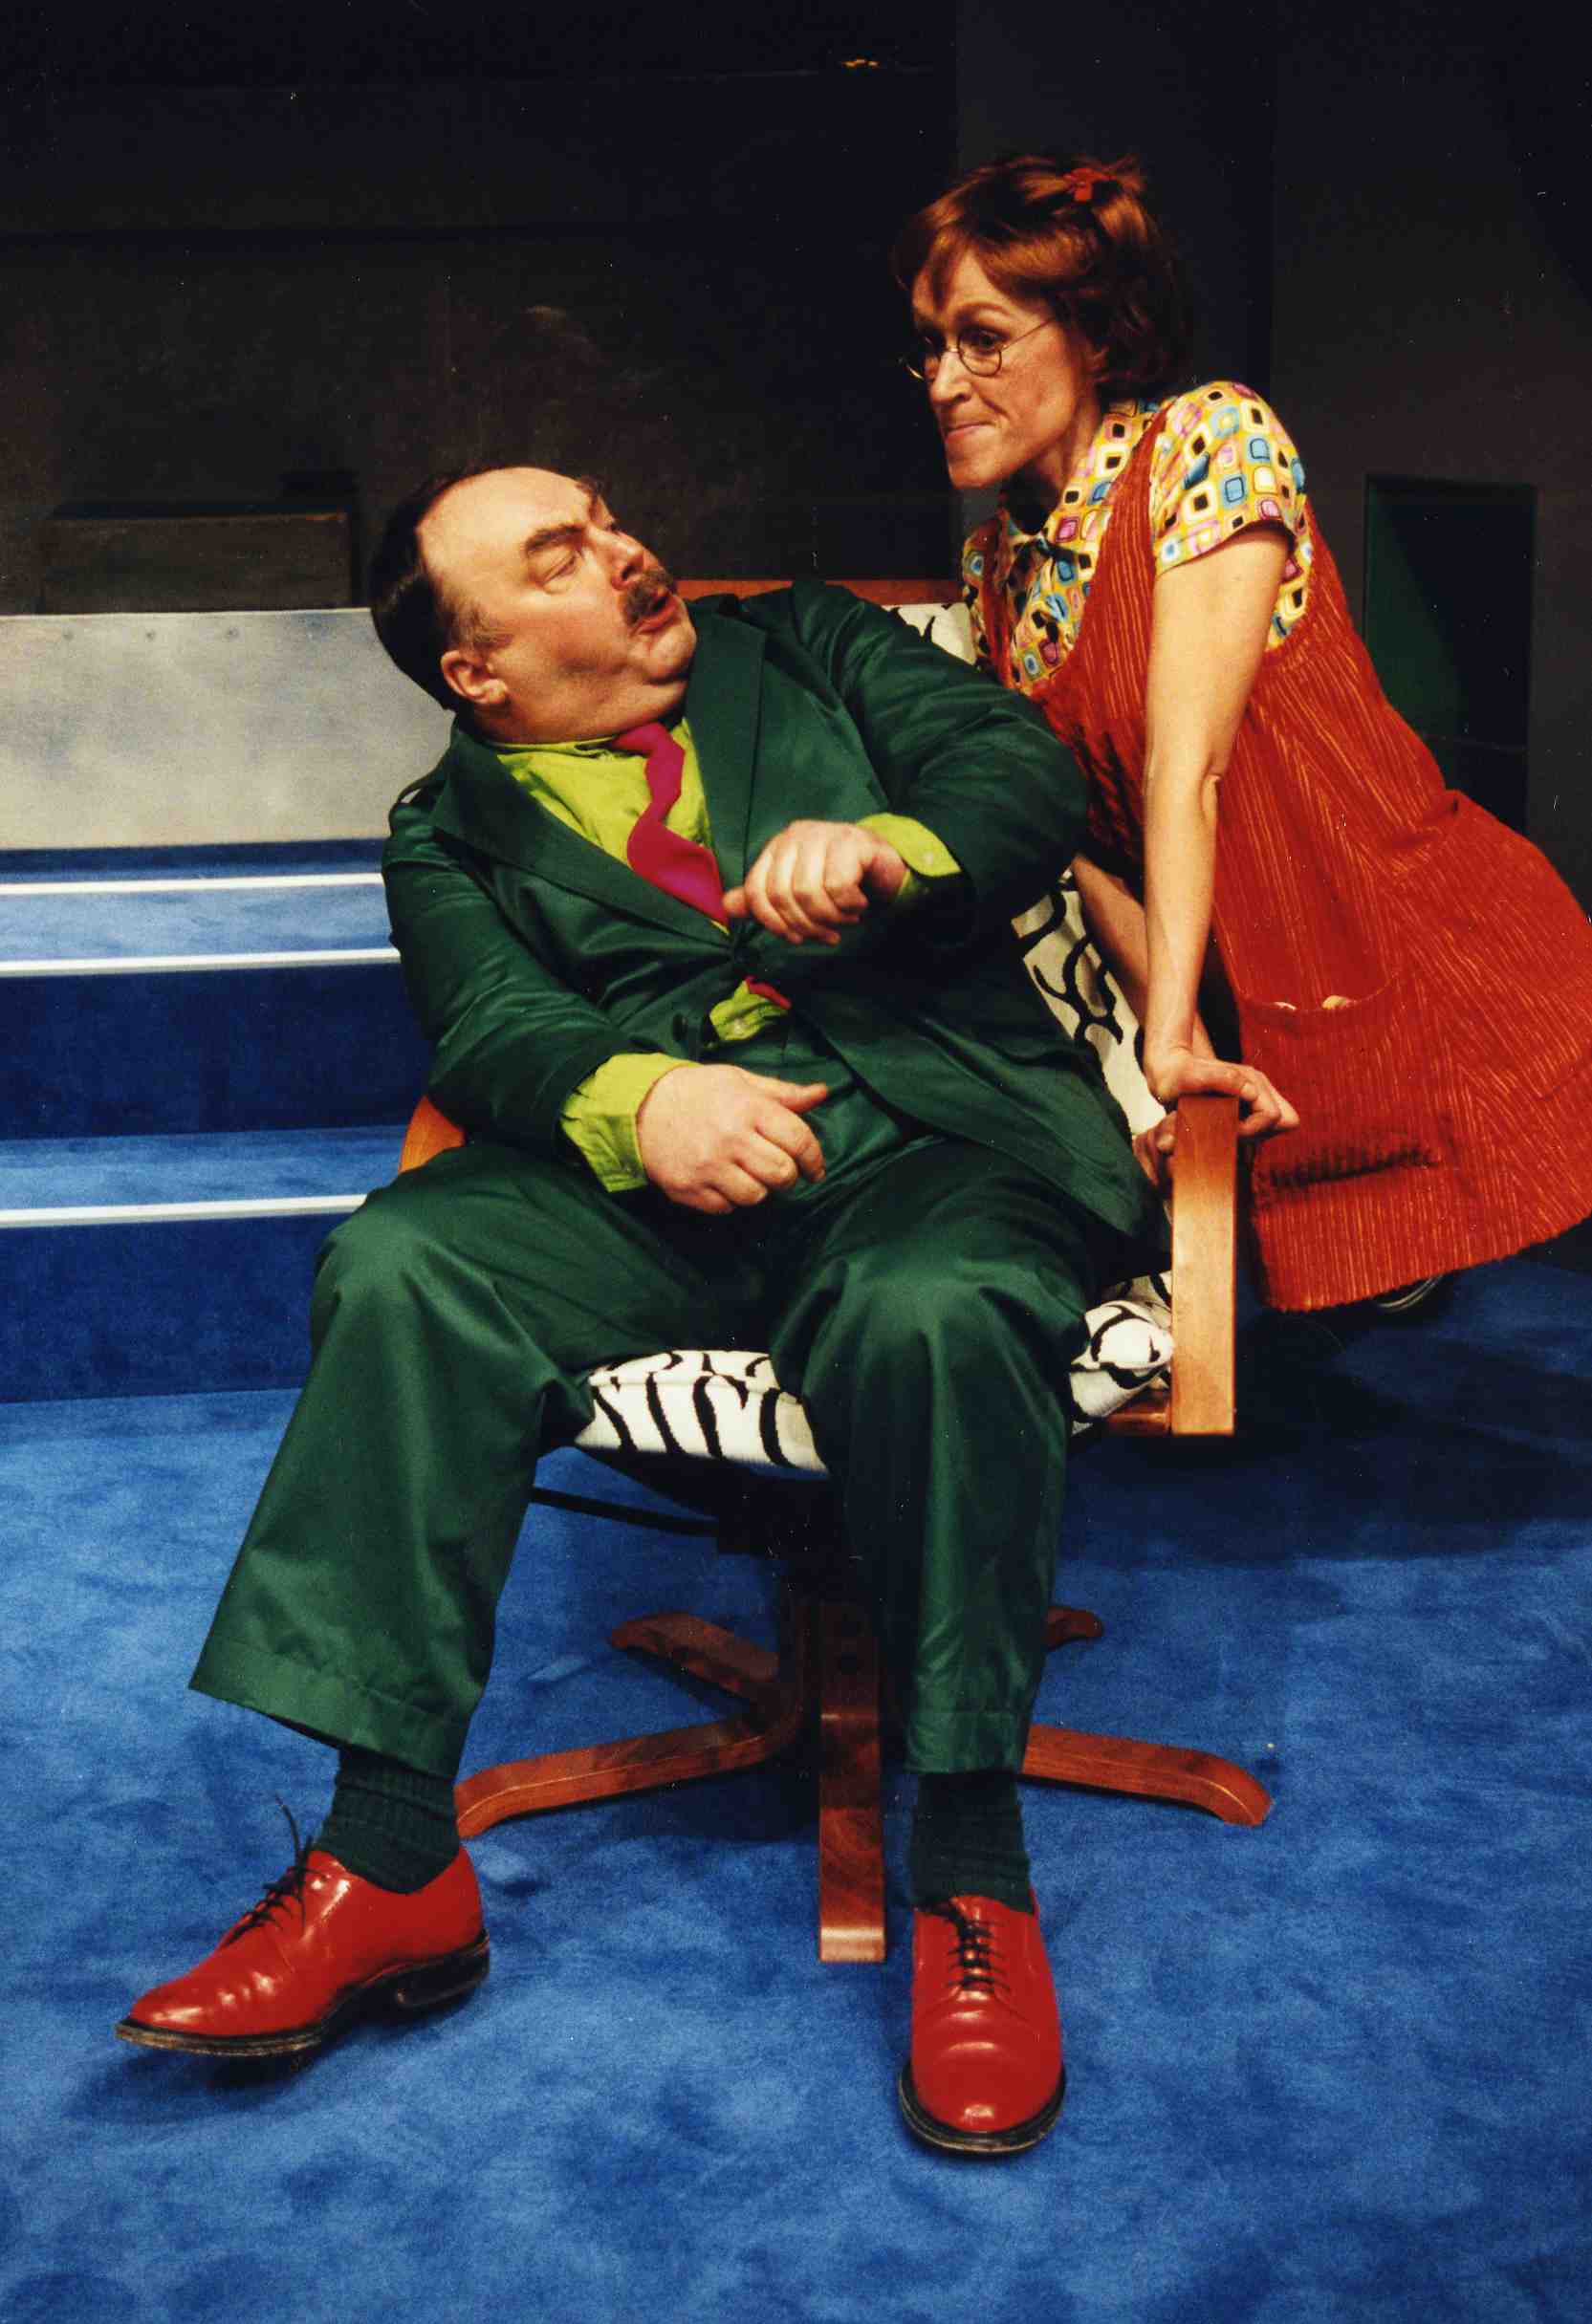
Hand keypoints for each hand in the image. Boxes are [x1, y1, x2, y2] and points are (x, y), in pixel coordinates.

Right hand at [636, 1064, 827, 1213]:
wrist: (641, 1108)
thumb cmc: (698, 1093)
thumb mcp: (740, 1082)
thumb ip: (783, 1093)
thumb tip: (822, 1093)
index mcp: (748, 1108)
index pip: (798, 1140)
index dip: (814, 1158)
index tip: (815, 1168)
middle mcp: (729, 1138)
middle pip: (781, 1174)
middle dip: (788, 1176)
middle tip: (781, 1171)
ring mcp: (707, 1166)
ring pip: (756, 1196)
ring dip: (759, 1189)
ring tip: (748, 1173)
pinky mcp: (689, 1188)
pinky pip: (726, 1207)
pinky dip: (730, 1198)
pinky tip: (721, 1180)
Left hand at [722, 821, 907, 945]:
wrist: (886, 867)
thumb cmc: (840, 881)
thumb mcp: (798, 892)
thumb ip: (764, 898)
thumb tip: (727, 907)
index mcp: (778, 847)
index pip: (757, 890)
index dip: (772, 922)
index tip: (795, 938)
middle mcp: (797, 836)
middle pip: (782, 895)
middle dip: (806, 925)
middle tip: (828, 933)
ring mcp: (824, 834)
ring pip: (808, 892)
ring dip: (830, 918)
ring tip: (845, 919)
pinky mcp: (852, 841)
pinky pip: (838, 886)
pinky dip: (849, 905)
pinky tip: (859, 904)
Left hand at [1141, 1041, 1298, 1140]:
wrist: (1171, 1070)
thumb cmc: (1177, 1075)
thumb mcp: (1190, 1076)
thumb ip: (1220, 1079)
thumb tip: (1251, 1093)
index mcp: (1251, 1079)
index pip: (1274, 1116)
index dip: (1252, 1130)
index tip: (1226, 1130)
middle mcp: (1259, 1086)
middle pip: (1286, 1121)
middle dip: (1260, 1133)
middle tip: (1231, 1132)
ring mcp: (1257, 1095)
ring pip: (1276, 1126)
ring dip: (1255, 1134)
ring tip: (1226, 1130)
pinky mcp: (1251, 1104)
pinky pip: (1265, 1127)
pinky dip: (1250, 1133)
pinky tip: (1227, 1129)